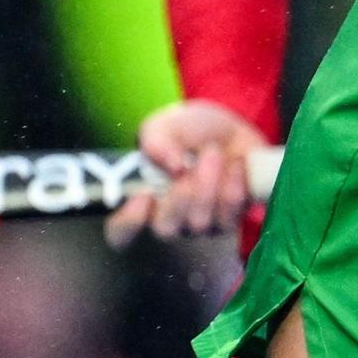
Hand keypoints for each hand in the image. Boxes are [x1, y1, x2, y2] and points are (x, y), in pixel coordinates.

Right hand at [106, 100, 268, 244]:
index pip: (121, 231)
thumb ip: (157, 142)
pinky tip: (235, 164)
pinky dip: (233, 187)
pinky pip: (230, 217)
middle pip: (165, 229)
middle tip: (189, 164)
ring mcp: (200, 224)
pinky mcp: (230, 220)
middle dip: (179, 197)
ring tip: (213, 152)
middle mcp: (168, 218)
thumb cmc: (187, 131)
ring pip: (200, 223)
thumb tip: (172, 166)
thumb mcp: (165, 125)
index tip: (142, 195)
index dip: (128, 222)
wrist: (229, 129)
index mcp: (142, 197)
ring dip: (207, 185)